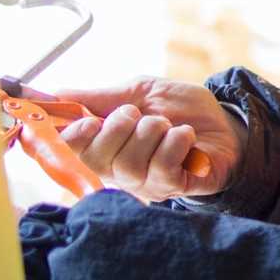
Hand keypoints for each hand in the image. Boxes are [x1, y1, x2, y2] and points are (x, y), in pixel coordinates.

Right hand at [51, 77, 246, 201]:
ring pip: (131, 163)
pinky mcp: (173, 187)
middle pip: (98, 158)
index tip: (89, 121)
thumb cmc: (179, 110)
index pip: (71, 150)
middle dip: (120, 126)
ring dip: (153, 131)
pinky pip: (163, 167)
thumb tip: (54, 94)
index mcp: (104, 145)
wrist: (225, 123)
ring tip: (168, 125)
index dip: (73, 137)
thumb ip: (100, 97)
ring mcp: (146, 183)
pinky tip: (186, 136)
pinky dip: (176, 141)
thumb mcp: (139, 92)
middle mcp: (119, 170)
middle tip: (139, 114)